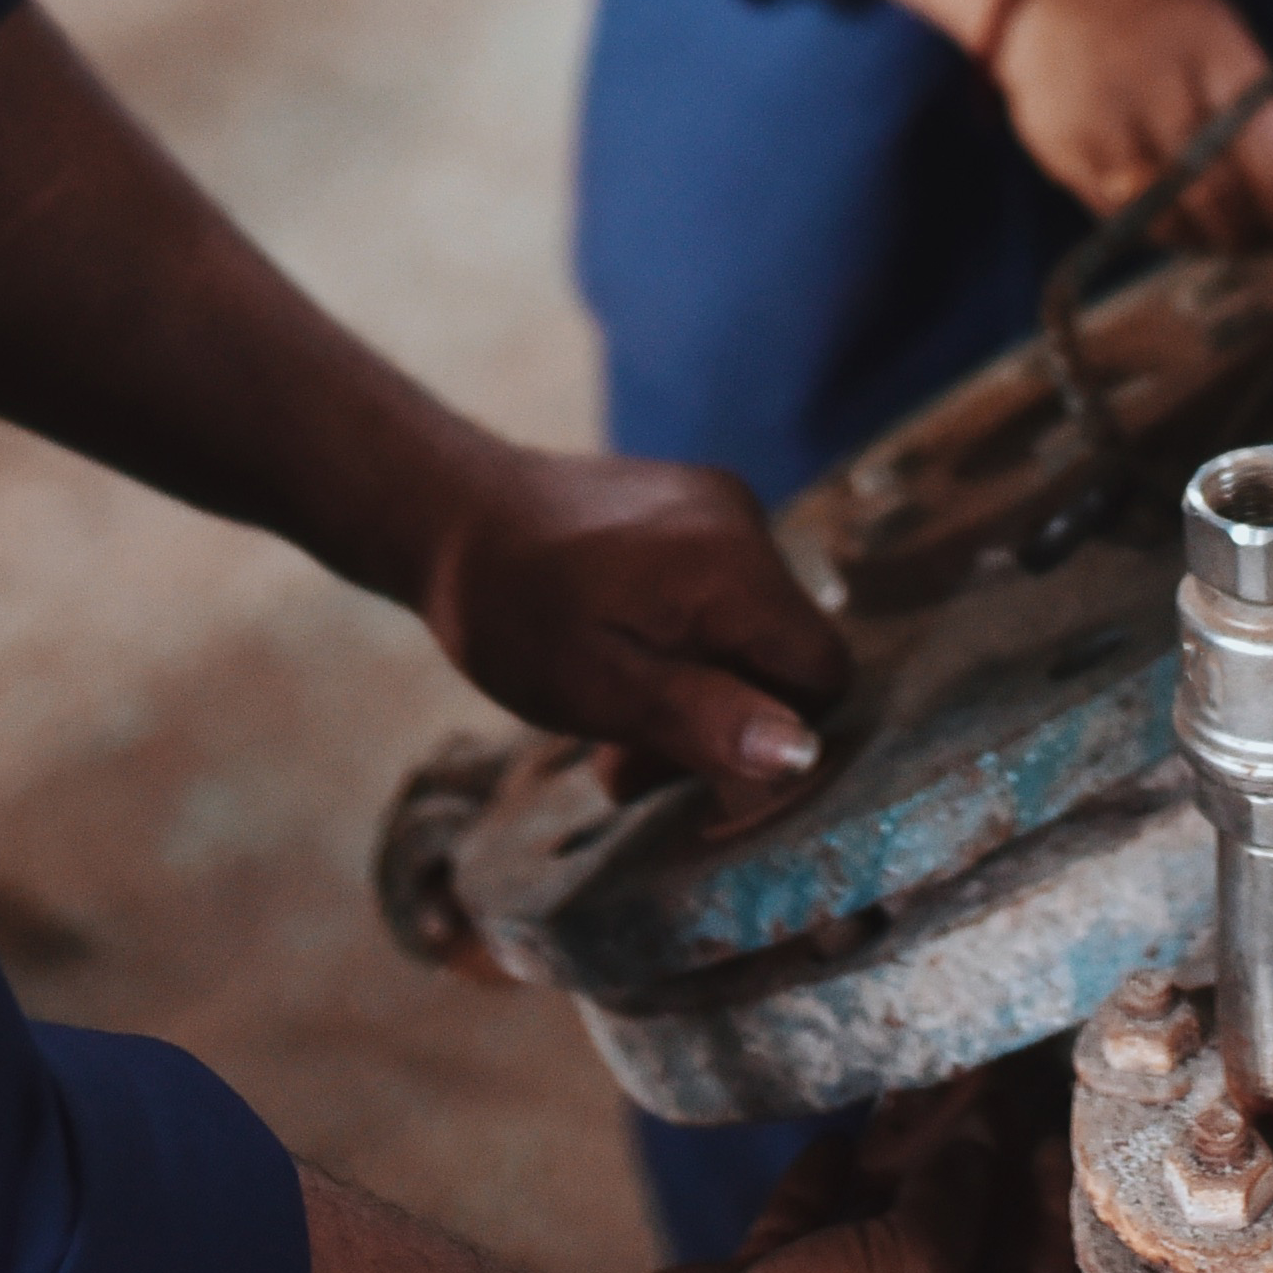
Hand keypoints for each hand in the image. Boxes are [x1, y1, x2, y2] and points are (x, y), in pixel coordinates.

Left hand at [413, 441, 848, 792]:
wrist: (447, 512)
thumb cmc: (510, 612)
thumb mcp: (597, 688)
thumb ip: (705, 718)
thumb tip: (803, 754)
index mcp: (732, 569)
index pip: (824, 672)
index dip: (778, 734)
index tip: (692, 769)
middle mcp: (744, 523)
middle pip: (783, 655)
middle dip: (722, 721)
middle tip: (625, 768)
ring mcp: (719, 505)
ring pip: (749, 630)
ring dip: (696, 689)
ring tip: (608, 727)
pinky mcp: (692, 503)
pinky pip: (721, 594)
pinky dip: (682, 643)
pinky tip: (616, 663)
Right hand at [638, 1049, 1069, 1272]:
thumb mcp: (911, 1261)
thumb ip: (955, 1196)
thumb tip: (981, 1134)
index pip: (1031, 1266)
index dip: (1046, 1203)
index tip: (1046, 1131)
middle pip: (953, 1236)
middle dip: (964, 1164)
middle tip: (980, 1083)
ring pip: (876, 1232)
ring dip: (895, 1164)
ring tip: (916, 1088)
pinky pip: (801, 1237)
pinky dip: (817, 1192)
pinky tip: (832, 1142)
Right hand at [993, 0, 1272, 246]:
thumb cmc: (1155, 22)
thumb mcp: (1213, 31)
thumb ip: (1257, 96)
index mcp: (1208, 45)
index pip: (1262, 141)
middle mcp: (1156, 81)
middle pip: (1217, 188)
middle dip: (1249, 227)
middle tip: (1269, 240)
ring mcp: (1106, 120)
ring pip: (1169, 214)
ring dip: (1205, 239)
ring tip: (1226, 237)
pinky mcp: (1067, 152)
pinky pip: (1125, 217)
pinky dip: (1160, 230)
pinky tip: (1179, 224)